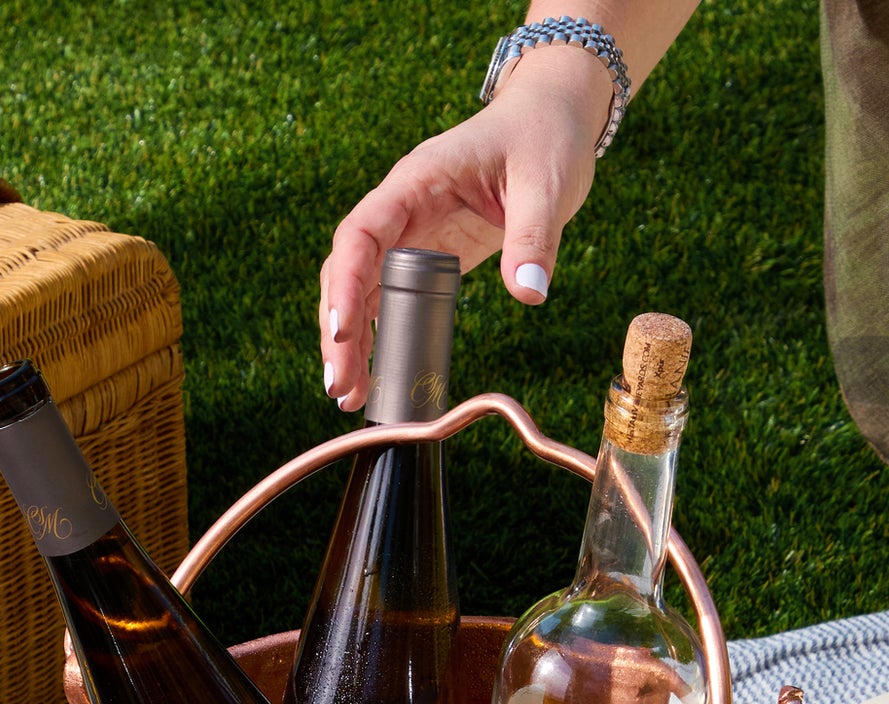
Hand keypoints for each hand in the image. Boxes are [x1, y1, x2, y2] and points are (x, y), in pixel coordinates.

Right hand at [319, 44, 611, 411]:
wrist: (550, 122)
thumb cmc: (544, 138)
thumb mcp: (546, 184)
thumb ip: (534, 239)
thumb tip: (527, 295)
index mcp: (417, 180)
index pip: (362, 234)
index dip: (348, 283)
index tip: (344, 330)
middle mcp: (402, 209)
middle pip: (349, 270)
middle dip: (339, 329)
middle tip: (341, 387)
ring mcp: (412, 233)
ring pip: (363, 290)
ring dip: (350, 341)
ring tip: (349, 395)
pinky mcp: (429, 255)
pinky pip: (391, 299)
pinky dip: (380, 336)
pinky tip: (376, 376)